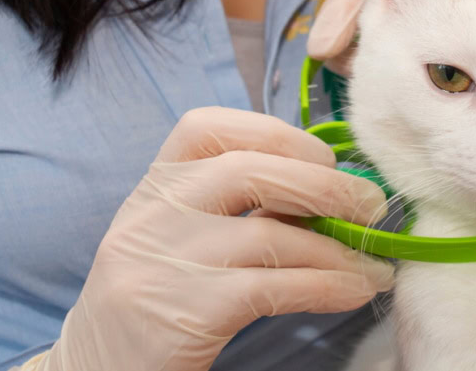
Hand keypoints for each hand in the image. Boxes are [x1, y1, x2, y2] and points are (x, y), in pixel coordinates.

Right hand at [17, 107, 392, 370]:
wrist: (100, 366)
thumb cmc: (162, 292)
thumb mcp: (184, 234)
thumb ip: (239, 207)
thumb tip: (335, 190)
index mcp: (155, 185)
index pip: (207, 127)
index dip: (277, 134)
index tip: (323, 158)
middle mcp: (152, 213)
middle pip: (247, 171)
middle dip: (323, 184)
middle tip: (371, 206)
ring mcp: (164, 261)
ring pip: (269, 235)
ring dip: (337, 247)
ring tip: (375, 261)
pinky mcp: (185, 312)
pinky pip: (275, 287)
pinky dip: (328, 285)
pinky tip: (356, 290)